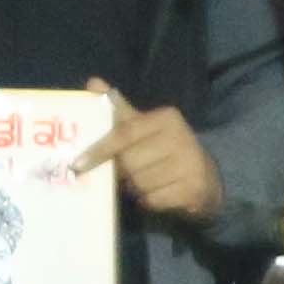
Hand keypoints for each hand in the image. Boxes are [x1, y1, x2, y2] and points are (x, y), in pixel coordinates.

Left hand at [78, 81, 218, 222]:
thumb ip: (118, 110)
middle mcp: (181, 137)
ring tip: (143, 183)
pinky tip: (156, 195)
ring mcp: (190, 163)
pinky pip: (154, 200)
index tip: (79, 163)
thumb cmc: (165, 150)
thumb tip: (92, 82)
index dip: (100, 149)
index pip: (125, 133)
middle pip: (130, 162)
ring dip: (135, 188)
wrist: (205, 178)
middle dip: (123, 172)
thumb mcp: (144, 127)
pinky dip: (149, 201)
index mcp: (166, 118)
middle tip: (125, 175)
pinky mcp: (194, 188)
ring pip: (140, 183)